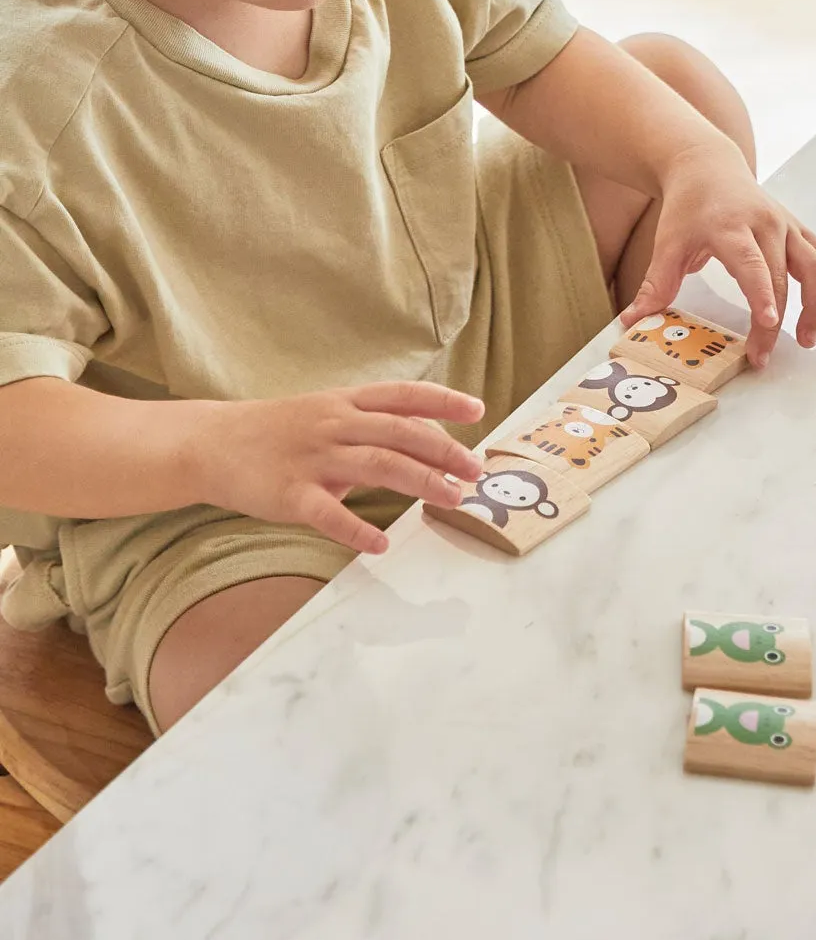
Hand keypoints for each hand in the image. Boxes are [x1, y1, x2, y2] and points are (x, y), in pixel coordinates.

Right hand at [184, 381, 486, 556]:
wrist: (213, 443)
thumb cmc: (281, 430)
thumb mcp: (329, 411)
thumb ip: (375, 424)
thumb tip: (431, 443)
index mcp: (346, 402)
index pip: (403, 395)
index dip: (443, 400)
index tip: (478, 410)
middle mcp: (334, 424)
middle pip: (400, 433)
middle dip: (445, 452)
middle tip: (476, 470)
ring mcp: (312, 457)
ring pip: (377, 465)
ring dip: (420, 483)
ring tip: (452, 499)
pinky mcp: (290, 493)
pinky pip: (328, 513)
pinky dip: (357, 529)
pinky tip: (382, 544)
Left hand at [619, 147, 815, 366]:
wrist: (708, 166)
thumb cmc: (687, 209)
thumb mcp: (667, 244)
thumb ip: (655, 285)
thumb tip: (631, 322)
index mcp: (731, 227)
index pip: (752, 263)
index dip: (762, 293)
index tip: (768, 323)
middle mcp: (766, 225)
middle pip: (782, 278)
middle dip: (777, 322)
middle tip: (762, 357)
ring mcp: (788, 226)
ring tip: (807, 339)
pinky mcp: (801, 230)